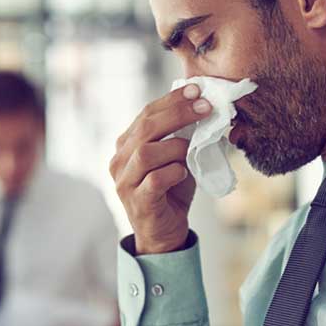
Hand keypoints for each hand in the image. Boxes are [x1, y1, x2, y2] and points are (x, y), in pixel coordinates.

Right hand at [109, 83, 210, 253]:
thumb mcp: (174, 159)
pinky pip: (155, 180)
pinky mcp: (138, 202)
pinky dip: (174, 172)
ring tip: (192, 149)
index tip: (197, 90)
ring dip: (176, 146)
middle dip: (178, 114)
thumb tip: (202, 107)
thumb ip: (179, 137)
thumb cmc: (170, 193)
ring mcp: (125, 182)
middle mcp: (120, 161)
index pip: (146, 114)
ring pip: (147, 153)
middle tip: (205, 107)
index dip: (172, 100)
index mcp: (126, 146)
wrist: (163, 234)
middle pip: (145, 129)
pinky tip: (183, 173)